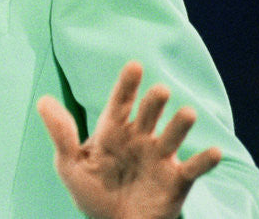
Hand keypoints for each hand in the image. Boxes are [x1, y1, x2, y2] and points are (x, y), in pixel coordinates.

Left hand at [37, 61, 221, 218]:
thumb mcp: (70, 165)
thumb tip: (43, 100)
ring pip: (172, 136)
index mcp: (113, 131)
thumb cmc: (92, 193)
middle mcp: (140, 139)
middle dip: (154, 103)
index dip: (127, 85)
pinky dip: (205, 161)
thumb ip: (60, 134)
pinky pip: (194, 169)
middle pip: (149, 115)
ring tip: (187, 113)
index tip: (134, 66)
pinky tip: (215, 152)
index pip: (120, 102)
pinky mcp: (177, 181)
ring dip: (181, 125)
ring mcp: (160, 158)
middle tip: (160, 91)